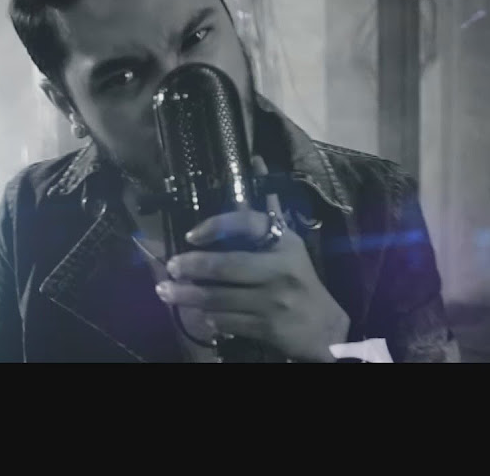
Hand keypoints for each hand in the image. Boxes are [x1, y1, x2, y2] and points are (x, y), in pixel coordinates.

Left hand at [154, 156, 349, 362]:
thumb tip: (256, 161)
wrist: (325, 328)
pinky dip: (209, 317)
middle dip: (193, 266)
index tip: (190, 235)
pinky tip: (197, 313)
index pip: (248, 224)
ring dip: (189, 296)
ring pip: (221, 297)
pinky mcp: (268, 328)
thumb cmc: (300, 279)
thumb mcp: (290, 244)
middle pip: (228, 266)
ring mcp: (274, 301)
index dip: (216, 226)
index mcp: (284, 244)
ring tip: (165, 292)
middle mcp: (280, 270)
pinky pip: (228, 321)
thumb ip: (269, 209)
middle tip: (170, 267)